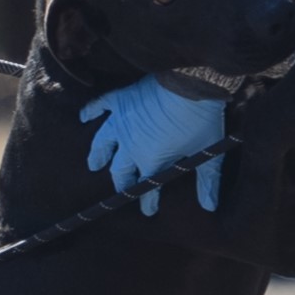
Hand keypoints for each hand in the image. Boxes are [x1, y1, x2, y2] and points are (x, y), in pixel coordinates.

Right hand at [79, 74, 225, 214]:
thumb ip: (206, 181)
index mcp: (151, 160)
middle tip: (122, 188)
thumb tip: (210, 206)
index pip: (146, 188)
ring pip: (103, 142)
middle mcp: (130, 145)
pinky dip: (91, 111)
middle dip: (121, 182)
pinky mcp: (122, 100)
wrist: (192, 83)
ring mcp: (123, 121)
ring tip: (94, 164)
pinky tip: (84, 117)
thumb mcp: (207, 153)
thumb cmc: (201, 120)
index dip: (148, 201)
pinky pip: (100, 106)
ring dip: (98, 154)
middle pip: (120, 170)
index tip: (149, 211)